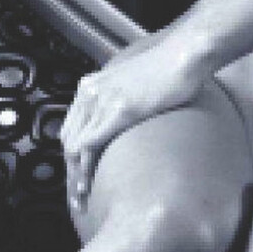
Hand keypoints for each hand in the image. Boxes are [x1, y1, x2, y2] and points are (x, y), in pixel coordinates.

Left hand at [60, 26, 213, 209]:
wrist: (184, 53)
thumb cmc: (169, 69)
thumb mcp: (133, 83)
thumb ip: (122, 99)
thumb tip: (127, 117)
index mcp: (91, 85)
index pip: (71, 128)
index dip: (72, 155)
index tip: (78, 176)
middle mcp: (90, 92)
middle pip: (68, 139)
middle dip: (70, 169)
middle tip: (78, 194)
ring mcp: (102, 101)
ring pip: (75, 146)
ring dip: (76, 175)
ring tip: (81, 197)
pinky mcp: (118, 111)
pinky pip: (90, 145)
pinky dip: (86, 168)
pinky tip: (89, 184)